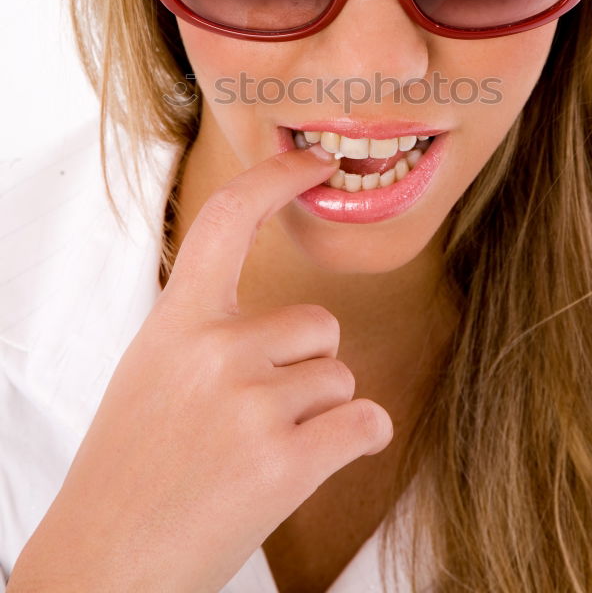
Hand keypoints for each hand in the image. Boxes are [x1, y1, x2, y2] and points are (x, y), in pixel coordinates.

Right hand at [8, 145, 393, 592]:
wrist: (105, 563)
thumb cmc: (131, 467)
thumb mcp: (151, 372)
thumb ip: (207, 332)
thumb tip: (280, 321)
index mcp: (177, 321)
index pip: (226, 220)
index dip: (273, 179)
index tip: (310, 159)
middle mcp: (215, 349)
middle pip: (320, 324)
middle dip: (305, 366)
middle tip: (253, 417)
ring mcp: (251, 403)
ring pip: (339, 378)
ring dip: (317, 414)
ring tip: (258, 451)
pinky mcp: (286, 461)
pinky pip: (366, 421)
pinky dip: (358, 440)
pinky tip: (313, 460)